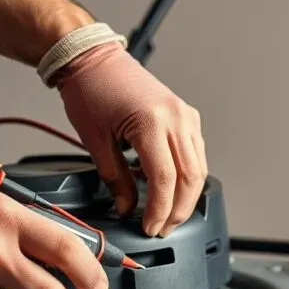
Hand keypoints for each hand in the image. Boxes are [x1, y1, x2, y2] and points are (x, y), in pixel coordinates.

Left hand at [56, 42, 207, 236]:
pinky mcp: (187, 116)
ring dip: (186, 197)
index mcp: (152, 122)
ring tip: (168, 215)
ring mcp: (185, 115)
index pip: (165, 179)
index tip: (149, 228)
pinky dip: (187, 176)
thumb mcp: (96, 141)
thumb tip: (126, 207)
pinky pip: (195, 154)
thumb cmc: (90, 90)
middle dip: (178, 210)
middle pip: (190, 178)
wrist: (93, 59)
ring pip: (199, 168)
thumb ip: (115, 179)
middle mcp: (176, 118)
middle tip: (161, 228)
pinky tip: (171, 189)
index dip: (159, 210)